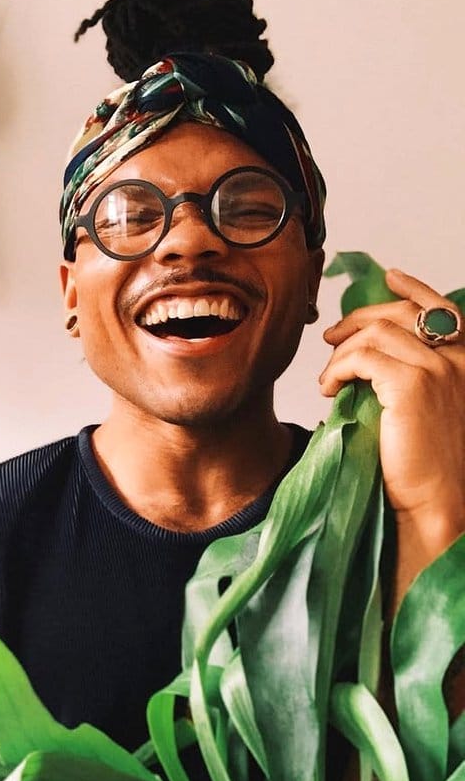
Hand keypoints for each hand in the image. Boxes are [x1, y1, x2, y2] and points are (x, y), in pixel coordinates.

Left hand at [320, 267, 464, 600]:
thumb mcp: (421, 411)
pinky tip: (329, 390)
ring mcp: (437, 368)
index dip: (414, 289)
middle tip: (331, 336)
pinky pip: (361, 357)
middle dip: (359, 318)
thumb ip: (407, 379)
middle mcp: (457, 359)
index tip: (389, 278)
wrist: (435, 502)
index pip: (443, 307)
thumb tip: (365, 361)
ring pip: (374, 335)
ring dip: (342, 352)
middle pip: (400, 314)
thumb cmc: (423, 468)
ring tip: (328, 379)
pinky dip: (337, 368)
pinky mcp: (412, 384)